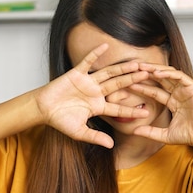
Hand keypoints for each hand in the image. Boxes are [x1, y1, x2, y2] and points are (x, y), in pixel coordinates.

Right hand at [35, 44, 149, 147]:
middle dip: (133, 81)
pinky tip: (105, 47)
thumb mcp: (79, 132)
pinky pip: (87, 62)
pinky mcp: (77, 73)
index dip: (131, 110)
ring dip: (122, 68)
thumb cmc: (59, 120)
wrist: (43, 109)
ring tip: (136, 64)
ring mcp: (88, 82)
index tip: (146, 112)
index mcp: (98, 106)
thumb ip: (95, 137)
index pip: (118, 108)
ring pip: (109, 73)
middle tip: (148, 76)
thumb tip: (111, 146)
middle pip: (119, 85)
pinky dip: (95, 55)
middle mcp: (96, 92)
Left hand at [129, 63, 192, 150]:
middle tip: (133, 69)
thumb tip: (134, 132)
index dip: (142, 87)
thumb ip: (150, 132)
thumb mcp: (165, 134)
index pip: (155, 91)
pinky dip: (168, 73)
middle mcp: (179, 94)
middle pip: (161, 79)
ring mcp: (186, 89)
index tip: (129, 84)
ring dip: (155, 69)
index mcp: (173, 102)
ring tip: (142, 67)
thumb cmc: (189, 136)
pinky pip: (179, 76)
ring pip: (169, 74)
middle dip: (147, 73)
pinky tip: (156, 73)